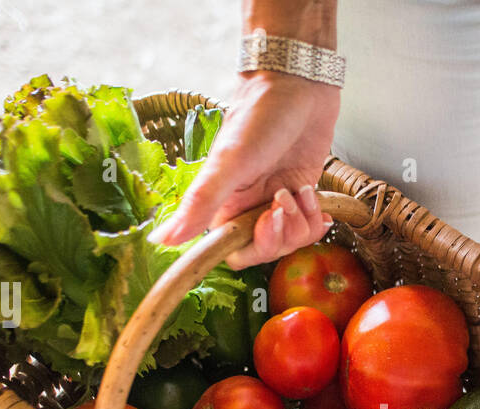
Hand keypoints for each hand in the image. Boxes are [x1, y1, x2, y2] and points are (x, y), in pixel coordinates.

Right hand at [149, 71, 339, 267]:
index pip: (232, 252)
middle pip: (265, 251)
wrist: (298, 84)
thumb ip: (200, 203)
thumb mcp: (229, 162)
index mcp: (223, 203)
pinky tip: (314, 196)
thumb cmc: (259, 115)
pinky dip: (316, 218)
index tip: (265, 222)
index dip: (253, 249)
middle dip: (281, 236)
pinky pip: (308, 227)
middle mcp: (247, 206)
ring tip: (300, 192)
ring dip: (302, 223)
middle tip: (285, 203)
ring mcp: (275, 201)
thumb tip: (163, 241)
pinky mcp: (299, 194)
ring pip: (289, 241)